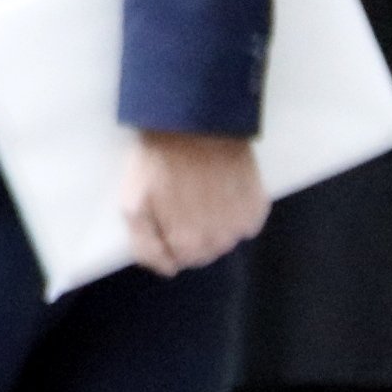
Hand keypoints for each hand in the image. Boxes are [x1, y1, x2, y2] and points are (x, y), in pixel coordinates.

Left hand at [122, 129, 264, 275]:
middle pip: (204, 252)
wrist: (196, 123)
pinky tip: (221, 189)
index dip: (168, 240)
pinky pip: (246, 221)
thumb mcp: (133, 202)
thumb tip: (167, 268)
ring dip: (213, 224)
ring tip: (200, 193)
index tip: (164, 215)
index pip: (179, 261)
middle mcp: (220, 242)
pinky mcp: (258, 205)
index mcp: (189, 244)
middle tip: (180, 202)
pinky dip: (235, 211)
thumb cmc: (159, 160)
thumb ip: (146, 244)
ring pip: (226, 238)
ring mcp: (242, 224)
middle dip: (190, 233)